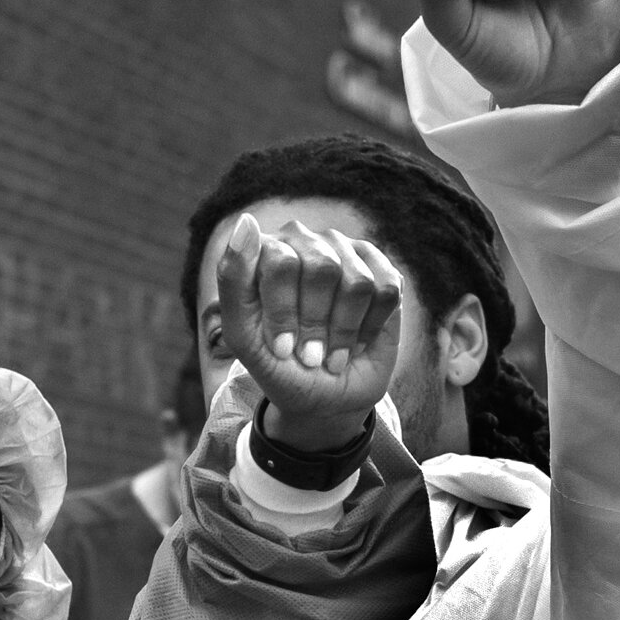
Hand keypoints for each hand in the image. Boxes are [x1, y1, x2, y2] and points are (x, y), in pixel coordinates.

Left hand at [217, 213, 401, 448]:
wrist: (323, 397)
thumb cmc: (277, 365)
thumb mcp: (243, 334)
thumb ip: (233, 279)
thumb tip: (246, 221)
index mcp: (264, 250)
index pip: (282, 264)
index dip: (285, 314)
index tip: (282, 348)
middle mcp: (305, 240)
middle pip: (322, 269)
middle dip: (316, 323)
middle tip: (309, 353)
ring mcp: (345, 250)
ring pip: (357, 283)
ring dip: (344, 330)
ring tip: (331, 350)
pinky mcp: (381, 270)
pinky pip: (386, 291)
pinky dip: (370, 327)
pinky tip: (356, 340)